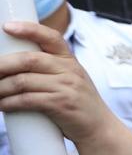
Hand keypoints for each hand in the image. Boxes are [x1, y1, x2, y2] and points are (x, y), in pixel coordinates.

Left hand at [0, 22, 117, 145]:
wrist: (99, 128)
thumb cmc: (78, 104)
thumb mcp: (71, 79)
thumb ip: (49, 69)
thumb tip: (13, 64)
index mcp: (69, 60)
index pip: (50, 37)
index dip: (28, 29)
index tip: (7, 27)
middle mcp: (69, 70)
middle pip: (29, 59)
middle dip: (2, 65)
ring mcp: (67, 87)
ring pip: (23, 81)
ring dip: (0, 88)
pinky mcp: (61, 104)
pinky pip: (28, 100)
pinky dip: (9, 103)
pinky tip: (2, 105)